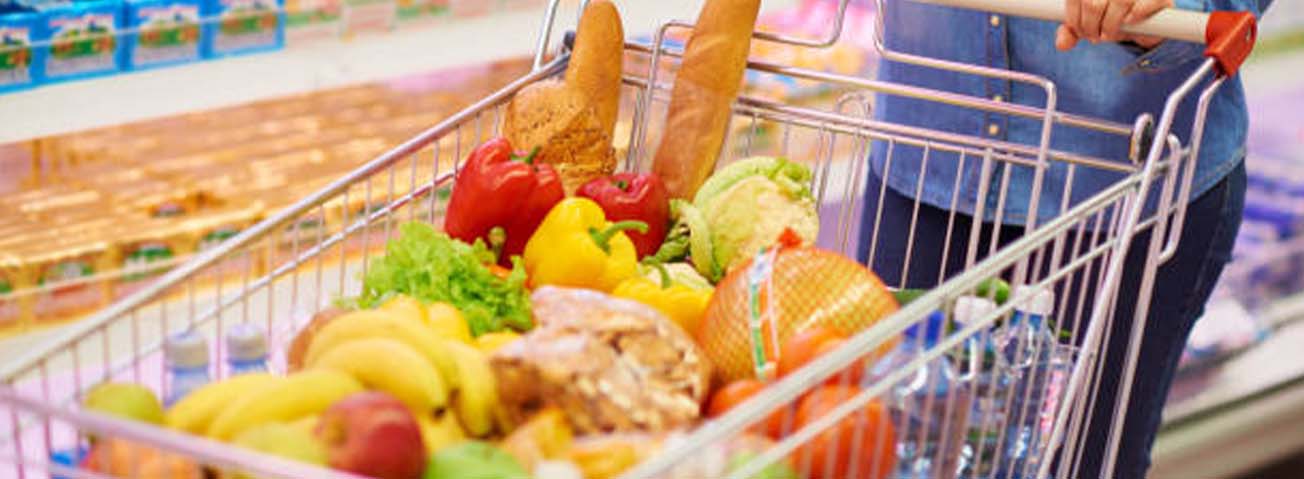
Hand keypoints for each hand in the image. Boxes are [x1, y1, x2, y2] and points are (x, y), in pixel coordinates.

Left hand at [1056, 0, 1172, 50]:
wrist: (1147, 21)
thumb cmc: (1112, 17)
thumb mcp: (1089, 23)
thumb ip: (1072, 31)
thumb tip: (1062, 44)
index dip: (1074, 18)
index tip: (1079, 31)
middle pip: (1093, 3)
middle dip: (1090, 26)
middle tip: (1094, 37)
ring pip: (1119, 2)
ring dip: (1110, 26)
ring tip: (1108, 35)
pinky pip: (1143, 4)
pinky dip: (1134, 16)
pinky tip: (1129, 22)